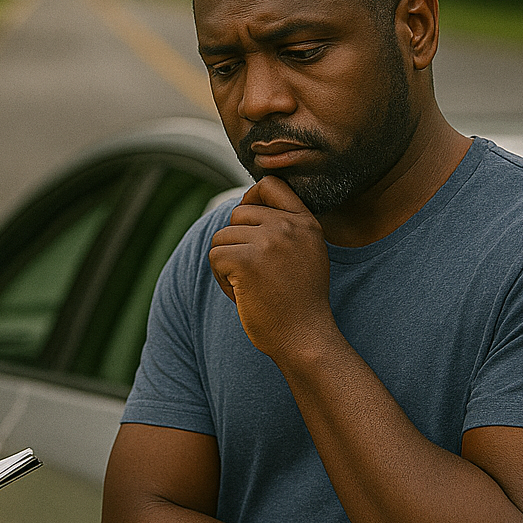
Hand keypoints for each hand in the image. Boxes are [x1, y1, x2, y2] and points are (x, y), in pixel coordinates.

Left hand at [207, 176, 333, 359]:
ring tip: (248, 286)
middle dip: (236, 242)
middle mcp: (289, 226)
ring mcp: (269, 241)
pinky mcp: (246, 260)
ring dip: (226, 263)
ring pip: (222, 237)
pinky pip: (215, 256)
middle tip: (252, 273)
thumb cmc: (300, 303)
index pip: (270, 185)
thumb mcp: (307, 254)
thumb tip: (244, 206)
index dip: (251, 199)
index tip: (248, 225)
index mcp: (306, 222)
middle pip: (238, 214)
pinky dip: (221, 278)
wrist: (305, 337)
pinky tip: (241, 294)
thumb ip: (285, 228)